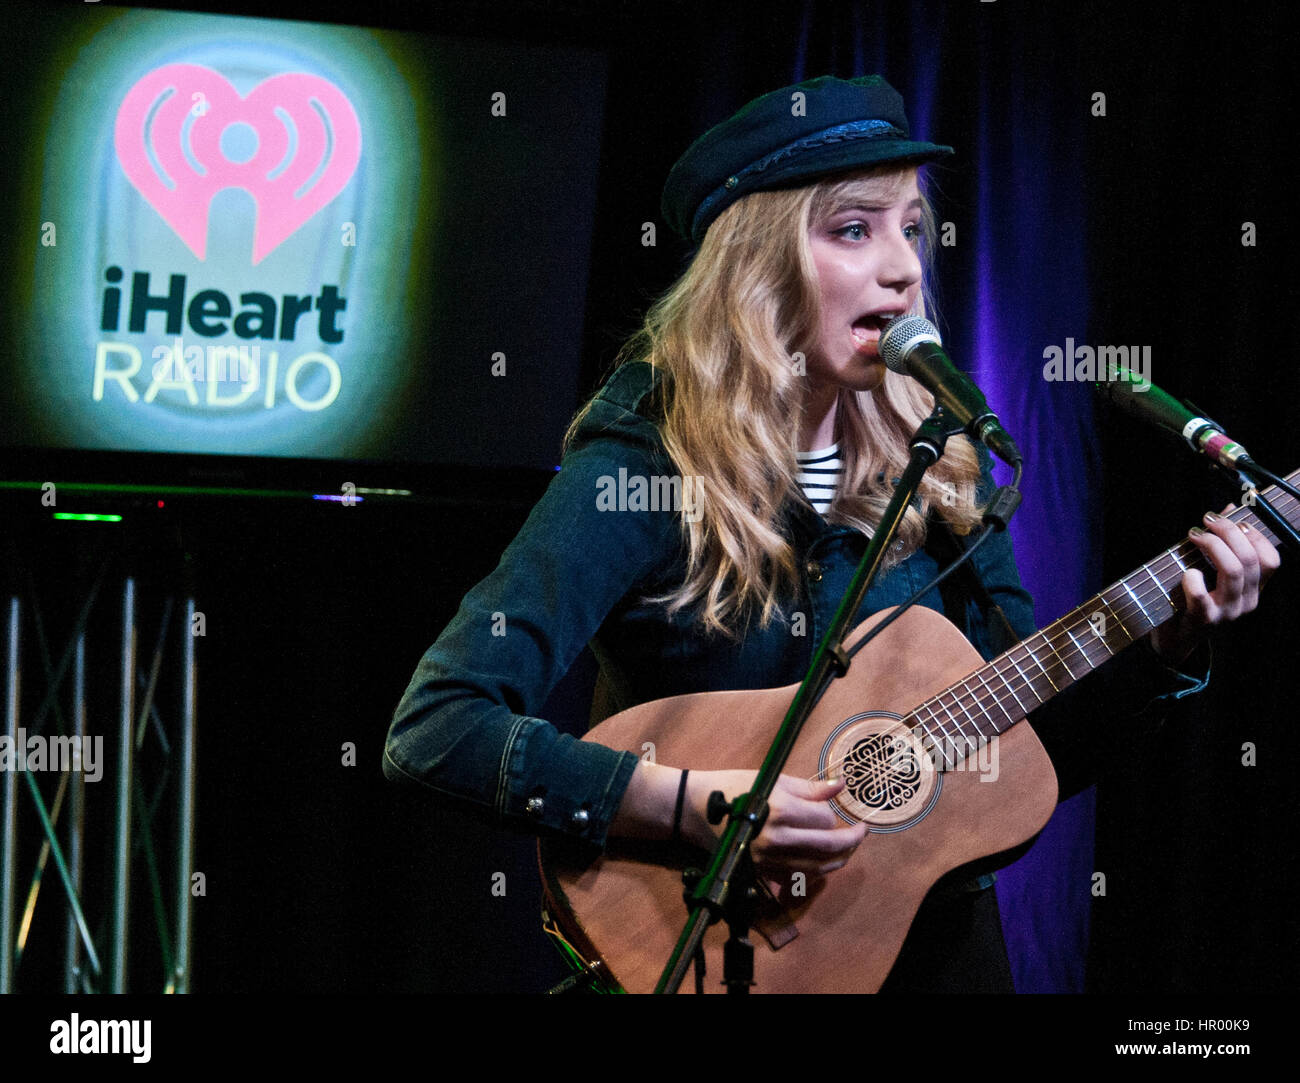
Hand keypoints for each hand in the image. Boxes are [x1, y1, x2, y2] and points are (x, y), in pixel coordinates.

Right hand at [682, 769, 866, 880]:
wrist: (695, 809)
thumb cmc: (733, 788)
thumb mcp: (772, 780)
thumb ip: (810, 788)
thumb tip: (840, 785)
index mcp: (781, 812)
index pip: (824, 820)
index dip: (831, 813)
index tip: (828, 805)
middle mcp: (778, 840)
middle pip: (828, 847)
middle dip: (850, 840)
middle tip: (862, 831)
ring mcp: (769, 860)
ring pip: (817, 868)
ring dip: (838, 860)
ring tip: (848, 849)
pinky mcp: (761, 871)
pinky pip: (797, 877)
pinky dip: (815, 872)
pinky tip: (823, 863)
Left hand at [1149, 505, 1280, 663]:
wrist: (1173, 639)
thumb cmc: (1190, 598)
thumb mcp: (1209, 570)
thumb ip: (1222, 542)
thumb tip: (1230, 507)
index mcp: (1253, 589)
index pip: (1271, 560)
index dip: (1256, 536)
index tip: (1234, 520)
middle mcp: (1246, 601)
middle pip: (1250, 559)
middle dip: (1228, 531)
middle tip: (1207, 520)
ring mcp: (1227, 613)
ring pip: (1233, 571)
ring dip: (1213, 546)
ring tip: (1195, 535)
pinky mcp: (1204, 621)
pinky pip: (1203, 596)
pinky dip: (1194, 579)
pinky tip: (1187, 571)